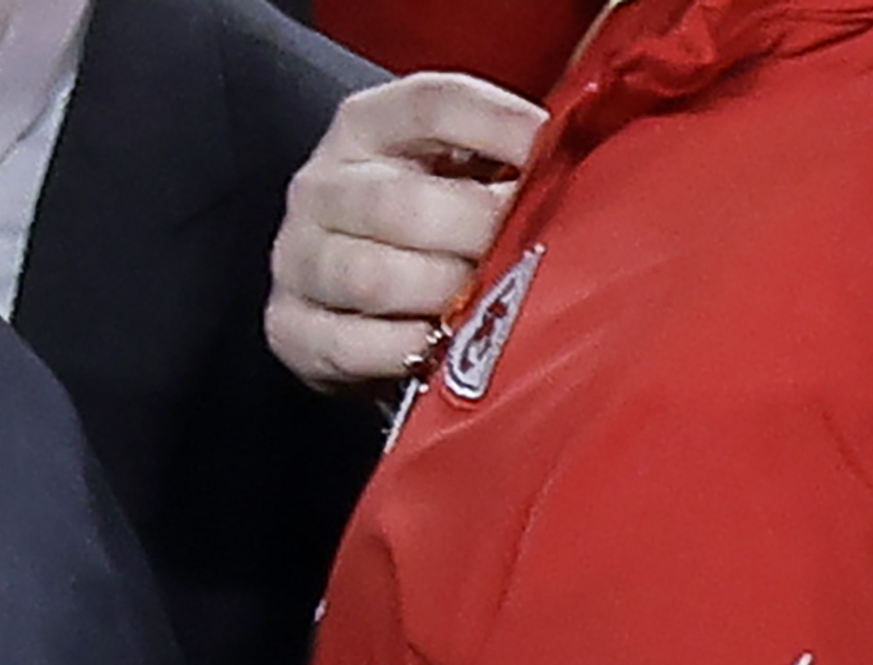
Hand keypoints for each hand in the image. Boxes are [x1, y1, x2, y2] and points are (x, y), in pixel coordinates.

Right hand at [267, 73, 544, 391]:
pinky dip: (407, 352)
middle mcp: (323, 187)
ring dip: (446, 297)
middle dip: (479, 234)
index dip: (498, 125)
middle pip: (400, 204)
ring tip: (493, 306)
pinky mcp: (293, 328)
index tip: (550, 152)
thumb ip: (509, 167)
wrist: (358, 302)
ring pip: (373, 276)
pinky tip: (445, 351)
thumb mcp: (466, 179)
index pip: (431, 105)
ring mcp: (300, 257)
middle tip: (531, 255)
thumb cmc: (438, 235)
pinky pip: (349, 344)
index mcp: (369, 129)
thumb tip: (579, 172)